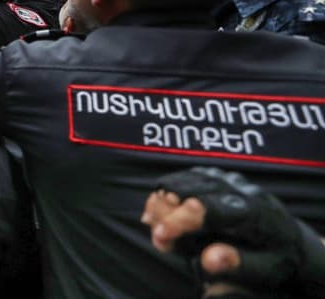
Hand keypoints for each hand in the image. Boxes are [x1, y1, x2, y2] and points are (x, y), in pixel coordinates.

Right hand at [142, 166, 313, 294]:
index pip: (207, 208)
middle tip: (157, 238)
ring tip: (154, 225)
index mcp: (252, 210)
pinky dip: (166, 192)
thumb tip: (207, 260)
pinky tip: (159, 211)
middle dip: (165, 213)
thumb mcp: (264, 269)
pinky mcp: (216, 175)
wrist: (291, 239)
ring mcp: (226, 177)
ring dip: (162, 202)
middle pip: (188, 190)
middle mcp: (238, 187)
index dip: (178, 221)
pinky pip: (184, 177)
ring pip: (183, 180)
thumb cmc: (275, 258)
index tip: (160, 237)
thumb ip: (236, 263)